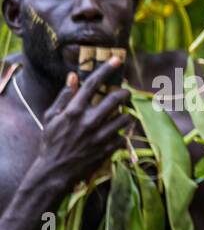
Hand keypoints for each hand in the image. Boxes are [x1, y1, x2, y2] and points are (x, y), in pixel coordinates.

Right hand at [34, 62, 130, 191]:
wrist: (55, 170)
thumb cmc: (52, 141)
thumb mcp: (52, 117)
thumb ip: (64, 96)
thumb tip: (72, 77)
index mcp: (74, 110)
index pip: (93, 83)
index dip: (106, 69)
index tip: (118, 60)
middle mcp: (89, 120)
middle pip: (115, 99)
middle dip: (124, 93)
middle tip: (125, 93)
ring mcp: (100, 135)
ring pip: (124, 118)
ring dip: (125, 115)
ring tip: (121, 115)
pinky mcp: (108, 149)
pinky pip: (123, 136)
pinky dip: (122, 133)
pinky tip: (116, 134)